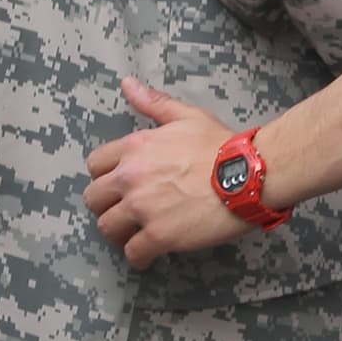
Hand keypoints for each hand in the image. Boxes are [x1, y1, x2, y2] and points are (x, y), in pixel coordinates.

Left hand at [84, 77, 248, 268]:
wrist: (247, 175)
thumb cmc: (220, 145)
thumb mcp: (186, 116)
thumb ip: (153, 103)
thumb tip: (127, 84)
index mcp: (134, 147)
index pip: (95, 165)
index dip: (104, 176)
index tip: (118, 184)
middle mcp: (131, 177)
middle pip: (94, 199)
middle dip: (107, 205)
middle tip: (124, 211)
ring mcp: (143, 208)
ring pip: (107, 228)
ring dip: (120, 232)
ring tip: (135, 233)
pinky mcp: (159, 236)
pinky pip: (133, 253)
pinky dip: (139, 256)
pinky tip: (149, 253)